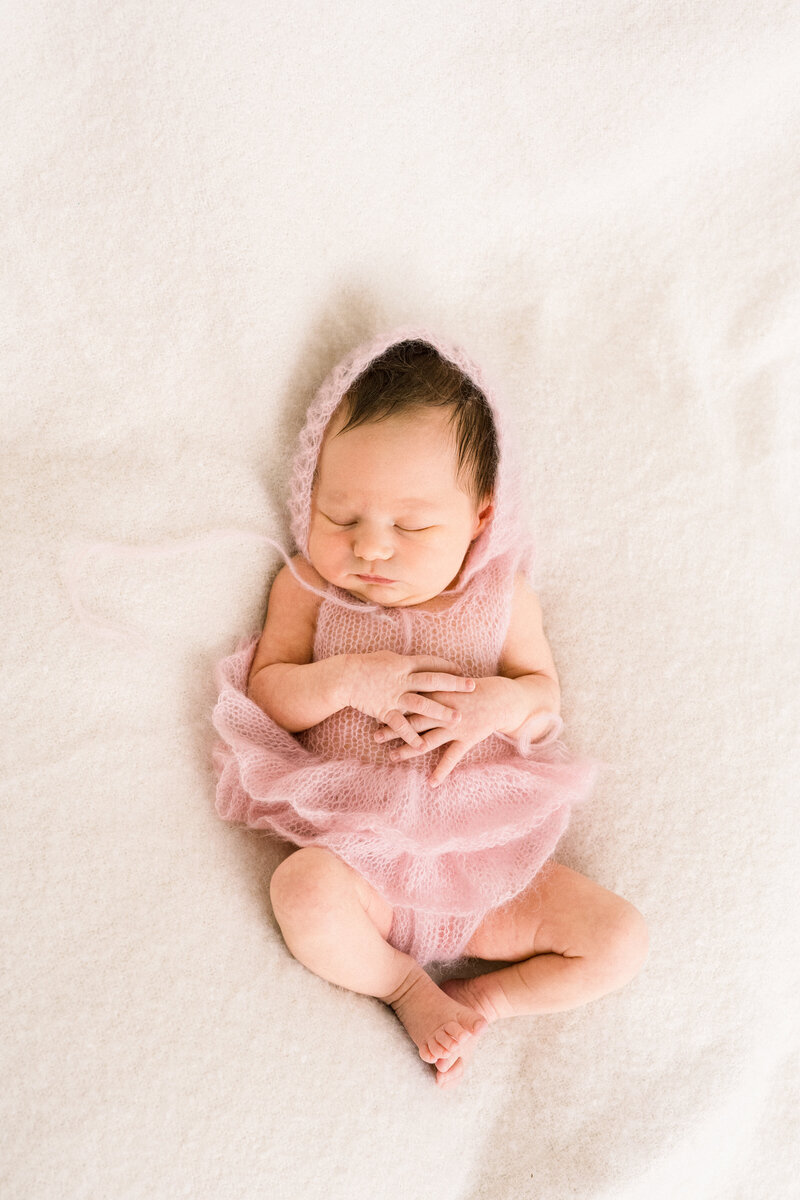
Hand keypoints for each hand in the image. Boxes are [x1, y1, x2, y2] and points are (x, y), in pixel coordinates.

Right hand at [344, 650, 475, 748]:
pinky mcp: (384, 710)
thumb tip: (416, 663)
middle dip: (453, 684)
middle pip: (432, 681)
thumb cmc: (364, 665)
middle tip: (472, 687)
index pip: (431, 663)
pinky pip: (400, 725)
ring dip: (440, 712)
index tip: (462, 670)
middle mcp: (402, 679)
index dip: (447, 667)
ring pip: (422, 704)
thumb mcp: (387, 658)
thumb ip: (404, 663)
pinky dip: (411, 737)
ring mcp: (394, 695)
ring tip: (457, 718)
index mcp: (404, 663)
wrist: (344, 677)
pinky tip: (422, 746)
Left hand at [372, 676, 516, 785]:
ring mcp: (455, 727)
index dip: (393, 706)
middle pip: (414, 721)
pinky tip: (431, 783)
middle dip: (394, 729)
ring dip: (409, 750)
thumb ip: (430, 684)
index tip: (375, 709)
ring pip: (427, 740)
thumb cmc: (472, 689)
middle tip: (375, 736)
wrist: (500, 699)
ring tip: (392, 757)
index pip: (411, 700)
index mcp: (439, 694)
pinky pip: (452, 757)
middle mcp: (444, 711)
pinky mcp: (467, 739)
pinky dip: (441, 771)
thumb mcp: (450, 682)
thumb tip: (407, 683)